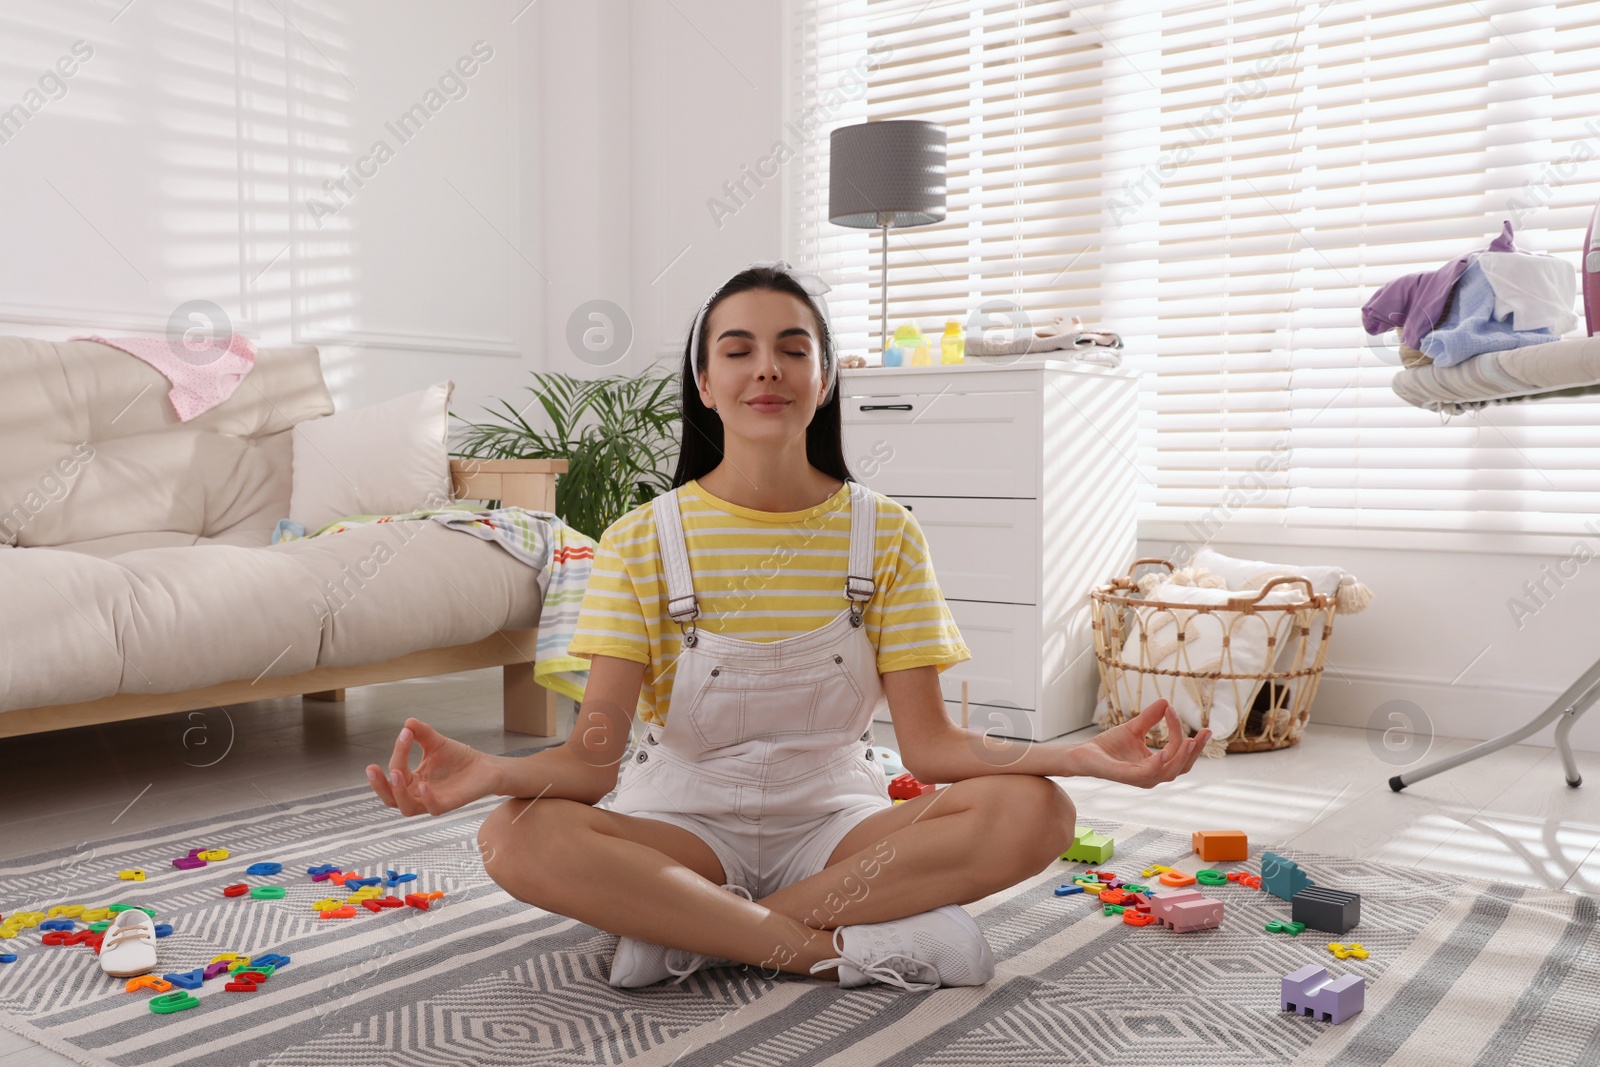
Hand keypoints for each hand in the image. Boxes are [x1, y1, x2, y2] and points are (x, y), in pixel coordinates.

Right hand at [365, 717, 500, 815]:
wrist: (484, 766)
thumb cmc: (458, 757)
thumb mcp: (436, 743)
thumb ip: (421, 734)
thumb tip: (407, 722)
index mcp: (411, 780)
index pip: (395, 771)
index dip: (397, 752)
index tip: (405, 733)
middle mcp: (417, 794)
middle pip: (390, 798)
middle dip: (379, 785)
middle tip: (372, 768)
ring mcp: (431, 801)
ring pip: (406, 808)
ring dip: (398, 793)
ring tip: (396, 774)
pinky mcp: (448, 805)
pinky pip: (432, 808)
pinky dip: (426, 798)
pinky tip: (423, 785)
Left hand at [1067, 699, 1209, 787]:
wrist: (1084, 754)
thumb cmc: (1109, 746)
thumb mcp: (1134, 728)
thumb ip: (1150, 718)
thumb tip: (1166, 700)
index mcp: (1156, 765)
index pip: (1177, 750)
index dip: (1179, 731)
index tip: (1173, 710)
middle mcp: (1152, 775)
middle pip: (1182, 766)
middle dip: (1195, 750)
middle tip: (1205, 732)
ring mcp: (1140, 778)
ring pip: (1170, 772)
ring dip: (1181, 756)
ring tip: (1189, 740)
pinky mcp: (1126, 777)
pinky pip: (1147, 774)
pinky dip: (1158, 765)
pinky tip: (1164, 753)